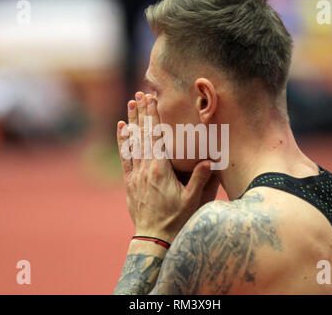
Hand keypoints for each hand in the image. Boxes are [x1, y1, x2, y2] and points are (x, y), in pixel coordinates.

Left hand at [116, 92, 219, 242]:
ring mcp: (136, 174)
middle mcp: (145, 168)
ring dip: (132, 122)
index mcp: (160, 169)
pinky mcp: (130, 181)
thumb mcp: (192, 199)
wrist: (154, 237)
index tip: (151, 99)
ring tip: (130, 104)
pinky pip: (125, 157)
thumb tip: (209, 159)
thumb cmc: (176, 219)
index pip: (156, 136)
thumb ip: (199, 178)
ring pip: (132, 142)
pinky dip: (123, 141)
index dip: (154, 116)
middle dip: (142, 112)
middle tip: (140, 94)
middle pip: (143, 134)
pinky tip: (122, 129)